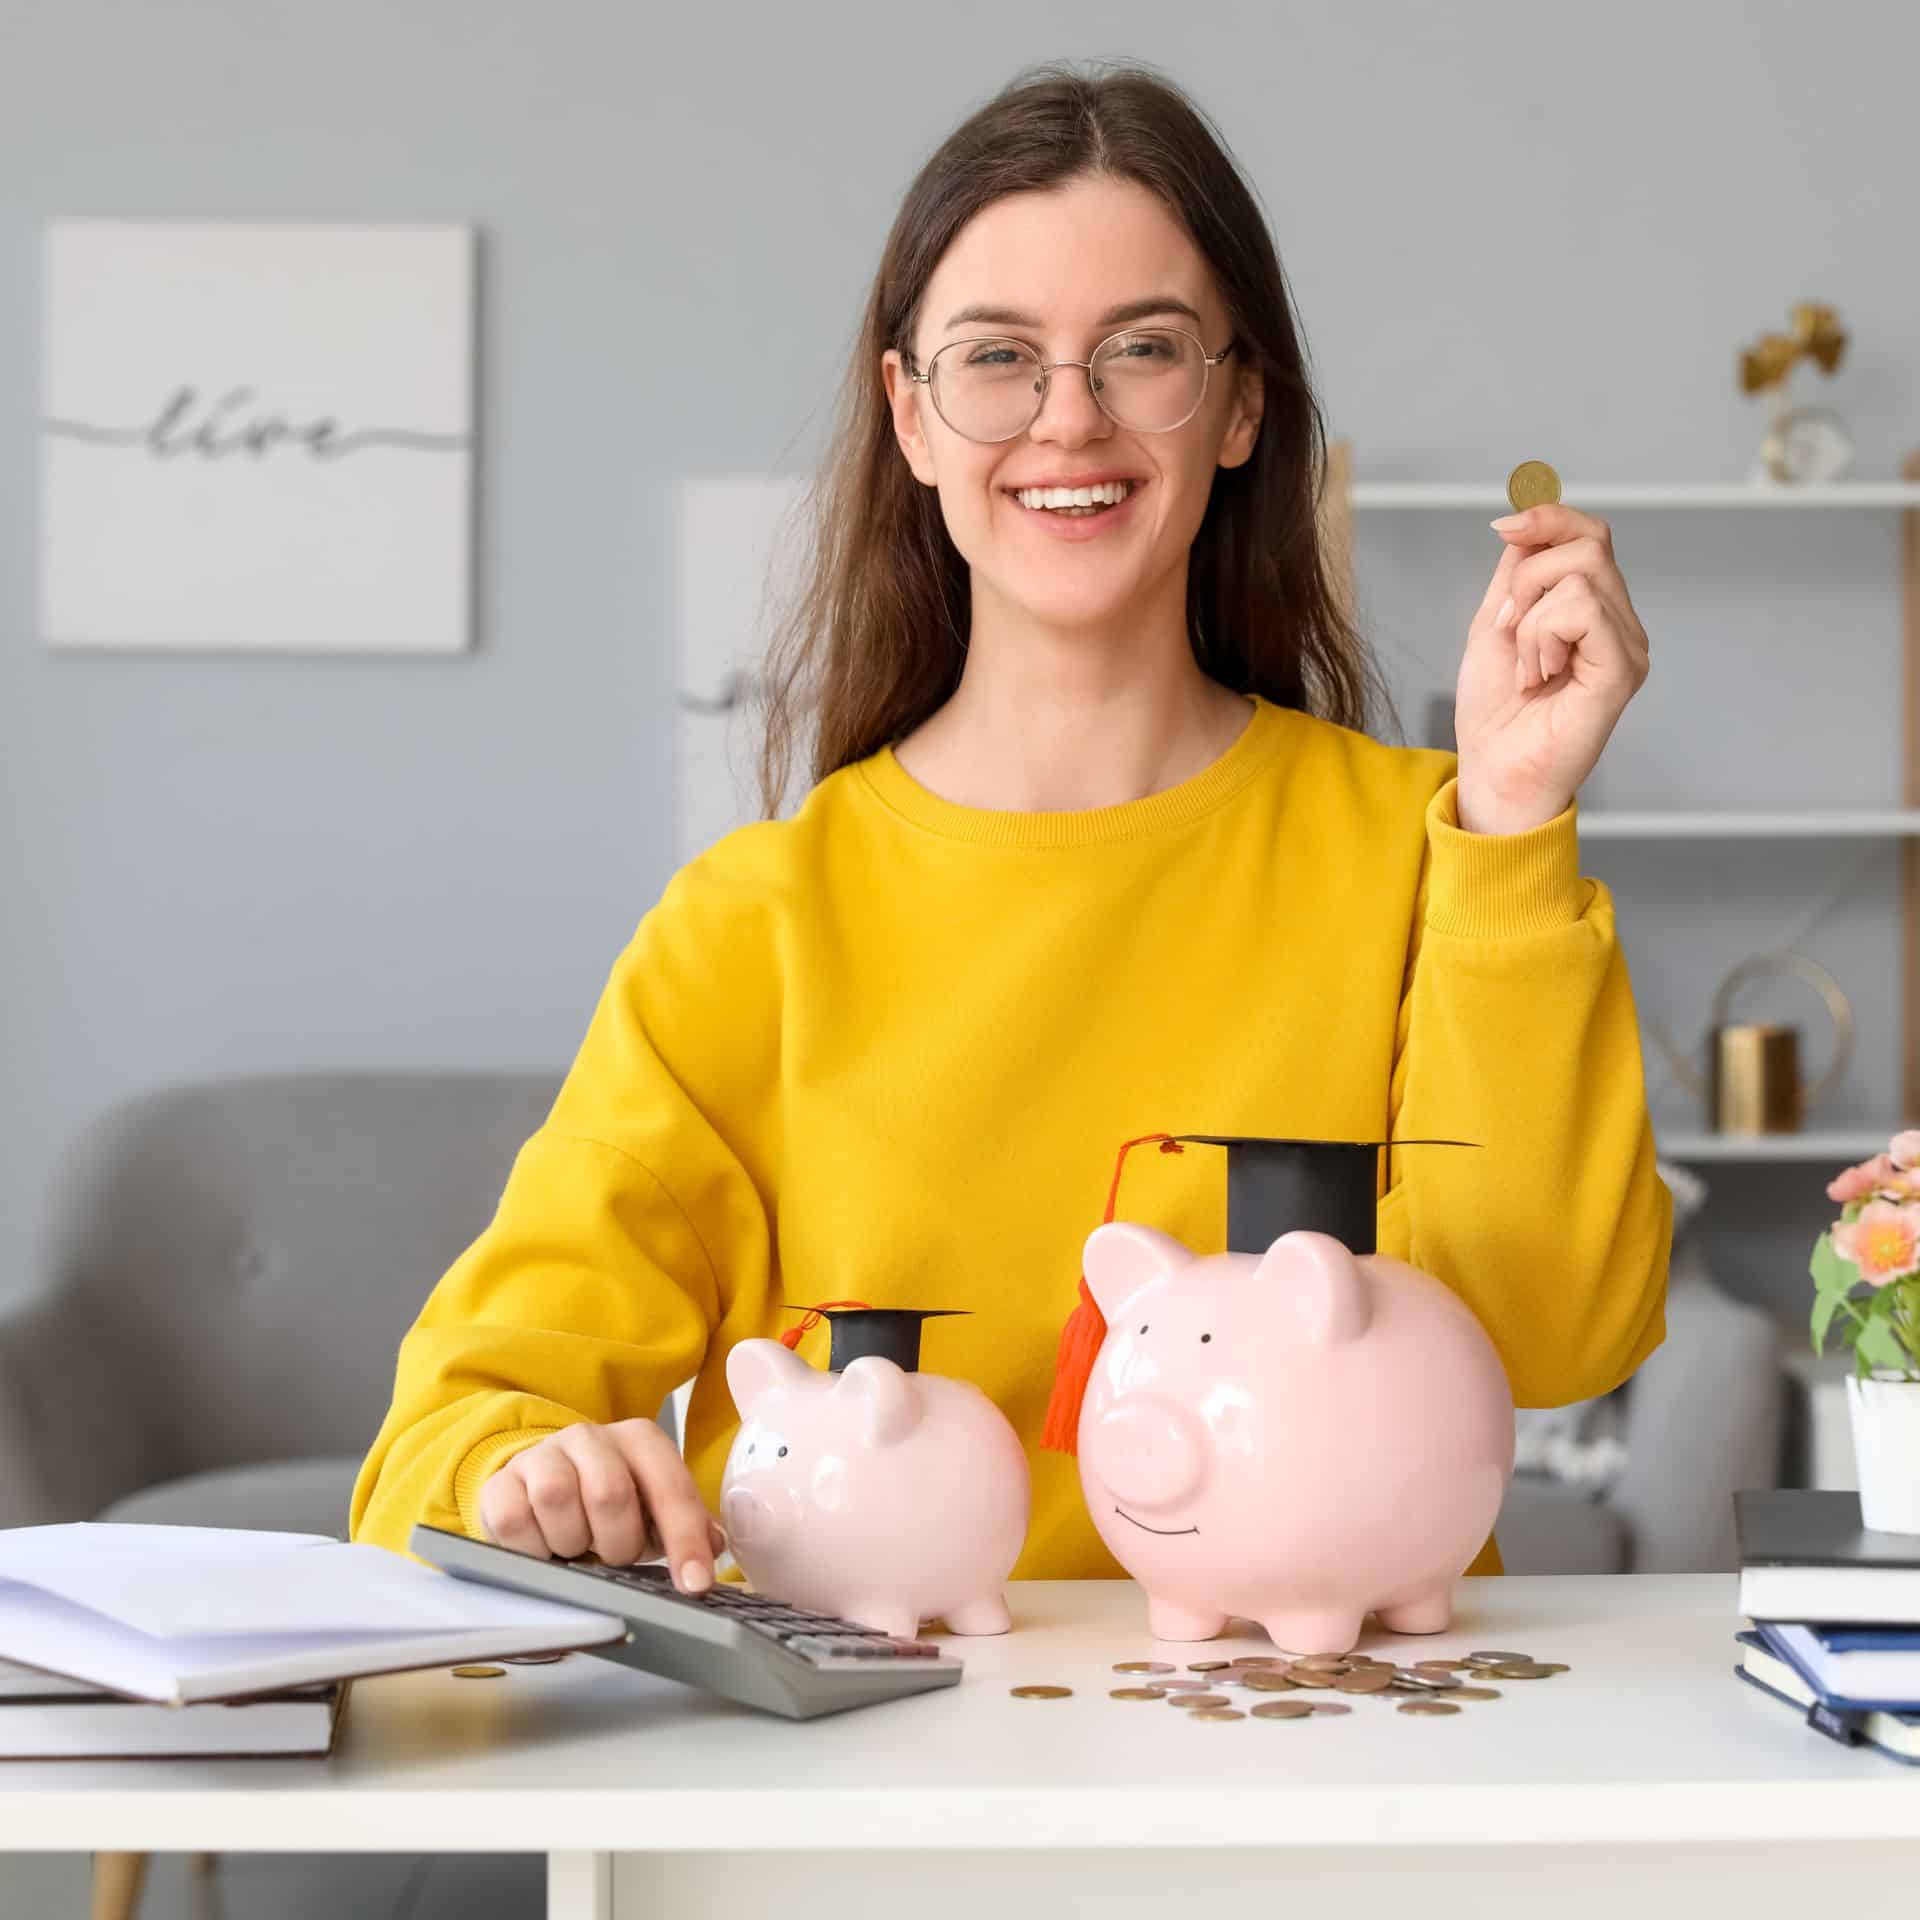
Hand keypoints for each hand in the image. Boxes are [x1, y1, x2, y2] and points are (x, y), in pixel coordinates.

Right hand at [478, 1419, 727, 1593]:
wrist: (542, 1483)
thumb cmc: (607, 1503)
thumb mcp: (653, 1510)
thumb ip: (688, 1527)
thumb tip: (714, 1547)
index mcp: (640, 1440)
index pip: (670, 1487)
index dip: (685, 1540)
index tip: (694, 1584)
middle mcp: (591, 1437)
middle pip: (610, 1494)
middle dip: (618, 1544)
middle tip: (614, 1557)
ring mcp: (542, 1455)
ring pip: (557, 1499)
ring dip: (573, 1543)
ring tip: (578, 1549)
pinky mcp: (501, 1482)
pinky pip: (512, 1520)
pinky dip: (532, 1548)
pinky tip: (544, 1550)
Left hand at [1453, 503, 1651, 834]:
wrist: (1493, 771)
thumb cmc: (1495, 710)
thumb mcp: (1496, 623)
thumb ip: (1517, 573)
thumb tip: (1526, 519)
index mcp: (1594, 609)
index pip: (1590, 535)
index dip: (1548, 518)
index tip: (1504, 529)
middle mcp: (1620, 623)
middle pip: (1588, 544)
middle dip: (1527, 577)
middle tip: (1509, 629)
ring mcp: (1628, 645)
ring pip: (1582, 574)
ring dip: (1531, 618)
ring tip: (1528, 666)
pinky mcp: (1624, 670)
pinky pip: (1585, 611)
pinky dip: (1544, 636)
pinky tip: (1540, 674)